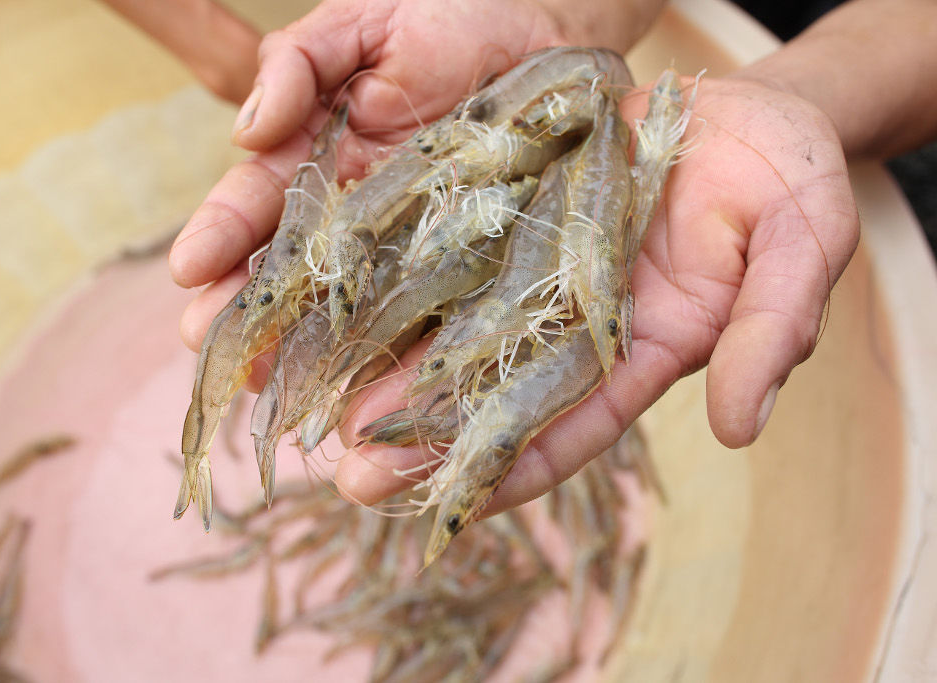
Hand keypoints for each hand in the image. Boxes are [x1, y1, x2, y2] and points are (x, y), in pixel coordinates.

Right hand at [169, 0, 611, 354]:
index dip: (221, 236)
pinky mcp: (457, 263)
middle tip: (208, 348)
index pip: (255, 204)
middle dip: (243, 310)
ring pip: (341, 306)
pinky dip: (387, 349)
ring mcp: (401, 245)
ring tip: (262, 383)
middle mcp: (348, 213)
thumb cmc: (449, 15)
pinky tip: (358, 384)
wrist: (546, 31)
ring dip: (299, 347)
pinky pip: (419, 310)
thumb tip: (248, 131)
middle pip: (285, 271)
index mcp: (314, 155)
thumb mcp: (362, 24)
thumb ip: (298, 64)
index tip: (189, 270)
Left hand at [331, 76, 859, 511]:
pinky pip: (446, 249)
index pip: (573, 426)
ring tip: (322, 407)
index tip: (449, 512)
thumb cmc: (786, 182)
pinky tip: (342, 306)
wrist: (747, 110)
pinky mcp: (510, 210)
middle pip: (491, 390)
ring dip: (392, 367)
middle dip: (426, 437)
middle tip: (353, 475)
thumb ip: (772, 334)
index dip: (514, 471)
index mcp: (643, 348)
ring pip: (453, 328)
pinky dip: (398, 279)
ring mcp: (536, 266)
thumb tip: (741, 429)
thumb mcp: (801, 249)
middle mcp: (574, 321)